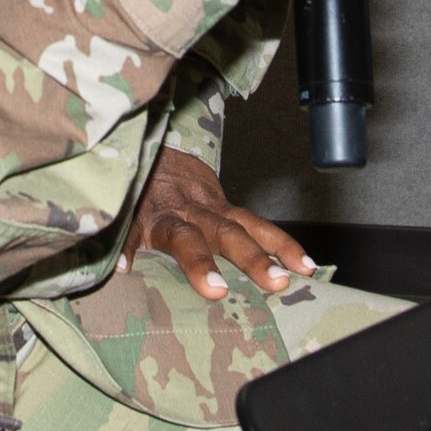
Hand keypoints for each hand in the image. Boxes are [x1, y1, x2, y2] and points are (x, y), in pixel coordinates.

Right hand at [118, 148, 315, 299]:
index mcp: (212, 208)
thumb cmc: (172, 178)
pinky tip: (125, 269)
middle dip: (253, 258)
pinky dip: (127, 249)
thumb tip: (268, 255)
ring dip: (201, 263)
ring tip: (216, 290)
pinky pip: (126, 233)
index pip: (253, 226)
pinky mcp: (131, 217)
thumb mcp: (202, 194)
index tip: (305, 268)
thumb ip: (225, 221)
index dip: (280, 245)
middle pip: (227, 234)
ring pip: (185, 238)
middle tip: (276, 282)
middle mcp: (193, 211)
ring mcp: (161, 215)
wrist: (136, 140)